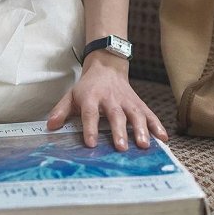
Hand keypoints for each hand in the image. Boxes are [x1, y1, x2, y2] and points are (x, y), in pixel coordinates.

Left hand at [46, 51, 168, 150]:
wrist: (106, 67)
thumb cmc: (87, 87)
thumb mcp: (71, 96)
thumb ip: (61, 111)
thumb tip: (50, 126)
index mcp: (91, 98)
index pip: (90, 114)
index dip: (89, 128)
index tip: (90, 143)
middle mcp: (110, 99)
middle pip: (115, 115)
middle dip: (118, 131)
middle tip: (121, 147)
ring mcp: (126, 101)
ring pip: (135, 114)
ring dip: (140, 129)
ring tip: (144, 145)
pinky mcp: (139, 103)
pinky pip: (150, 114)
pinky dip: (157, 126)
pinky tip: (163, 139)